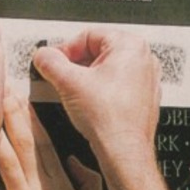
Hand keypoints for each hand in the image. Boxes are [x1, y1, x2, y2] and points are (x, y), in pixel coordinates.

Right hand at [32, 28, 159, 160]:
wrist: (124, 152)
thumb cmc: (109, 119)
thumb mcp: (68, 83)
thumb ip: (49, 62)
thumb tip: (42, 56)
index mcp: (130, 45)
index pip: (87, 36)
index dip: (64, 50)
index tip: (53, 62)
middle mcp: (144, 60)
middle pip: (98, 53)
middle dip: (76, 66)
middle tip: (61, 79)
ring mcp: (147, 81)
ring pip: (107, 72)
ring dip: (87, 81)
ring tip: (74, 95)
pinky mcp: (144, 101)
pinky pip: (117, 89)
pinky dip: (101, 95)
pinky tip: (90, 107)